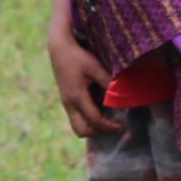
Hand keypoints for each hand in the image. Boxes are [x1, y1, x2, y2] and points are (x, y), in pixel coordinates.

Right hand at [47, 20, 115, 139]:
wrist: (58, 49)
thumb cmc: (77, 56)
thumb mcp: (94, 66)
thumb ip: (107, 82)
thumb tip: (120, 96)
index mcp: (77, 97)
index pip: (95, 121)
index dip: (109, 126)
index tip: (122, 126)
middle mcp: (70, 104)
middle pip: (81, 131)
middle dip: (98, 131)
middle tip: (112, 124)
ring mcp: (66, 103)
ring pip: (77, 126)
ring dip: (91, 126)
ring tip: (106, 117)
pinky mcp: (66, 100)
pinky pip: (76, 117)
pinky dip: (87, 119)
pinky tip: (98, 107)